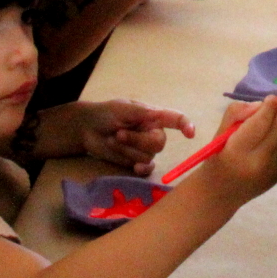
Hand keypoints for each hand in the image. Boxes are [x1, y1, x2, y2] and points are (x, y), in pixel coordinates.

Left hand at [70, 99, 197, 175]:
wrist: (86, 129)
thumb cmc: (106, 113)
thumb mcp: (122, 108)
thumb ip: (141, 113)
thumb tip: (158, 115)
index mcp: (153, 116)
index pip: (175, 119)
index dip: (185, 125)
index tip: (190, 134)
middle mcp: (152, 132)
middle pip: (159, 143)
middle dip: (137, 140)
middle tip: (118, 134)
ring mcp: (144, 148)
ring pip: (147, 155)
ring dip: (127, 149)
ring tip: (112, 140)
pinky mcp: (134, 161)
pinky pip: (146, 169)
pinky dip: (142, 169)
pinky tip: (135, 168)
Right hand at [197, 95, 276, 205]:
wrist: (220, 194)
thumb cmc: (217, 158)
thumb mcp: (219, 132)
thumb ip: (238, 113)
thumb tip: (261, 105)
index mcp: (239, 151)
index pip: (263, 121)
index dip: (269, 105)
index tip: (269, 98)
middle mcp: (260, 162)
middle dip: (275, 114)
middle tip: (265, 113)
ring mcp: (273, 169)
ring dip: (275, 128)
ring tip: (259, 136)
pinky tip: (262, 148)